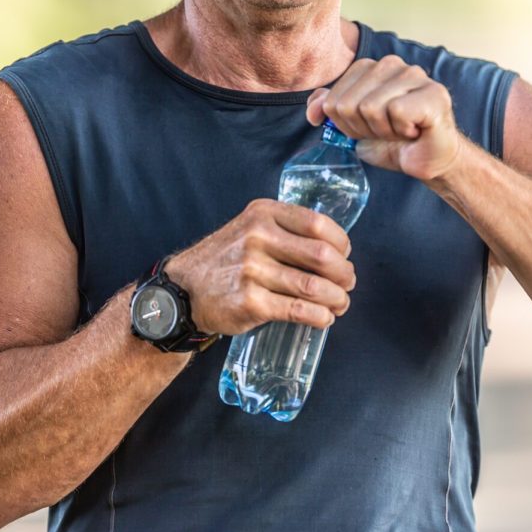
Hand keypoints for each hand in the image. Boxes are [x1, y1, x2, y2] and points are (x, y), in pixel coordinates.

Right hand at [163, 199, 355, 334]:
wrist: (184, 290)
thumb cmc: (226, 259)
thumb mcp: (250, 227)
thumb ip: (286, 230)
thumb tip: (334, 250)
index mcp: (263, 213)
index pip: (319, 225)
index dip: (341, 244)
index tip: (344, 255)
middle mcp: (258, 237)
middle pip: (323, 256)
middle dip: (344, 274)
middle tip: (347, 283)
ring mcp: (253, 271)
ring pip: (315, 287)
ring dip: (337, 298)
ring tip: (340, 303)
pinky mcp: (250, 302)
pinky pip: (299, 311)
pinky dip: (320, 317)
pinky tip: (324, 318)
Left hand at [306, 56, 462, 180]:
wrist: (425, 159)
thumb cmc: (391, 140)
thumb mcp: (351, 126)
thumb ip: (329, 109)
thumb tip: (315, 109)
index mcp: (368, 68)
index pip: (334, 99)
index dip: (347, 124)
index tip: (369, 127)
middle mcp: (391, 64)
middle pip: (349, 104)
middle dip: (363, 129)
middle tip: (386, 131)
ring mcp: (415, 75)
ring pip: (371, 108)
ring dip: (383, 131)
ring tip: (401, 131)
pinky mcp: (433, 92)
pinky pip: (397, 112)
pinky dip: (402, 130)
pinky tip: (415, 130)